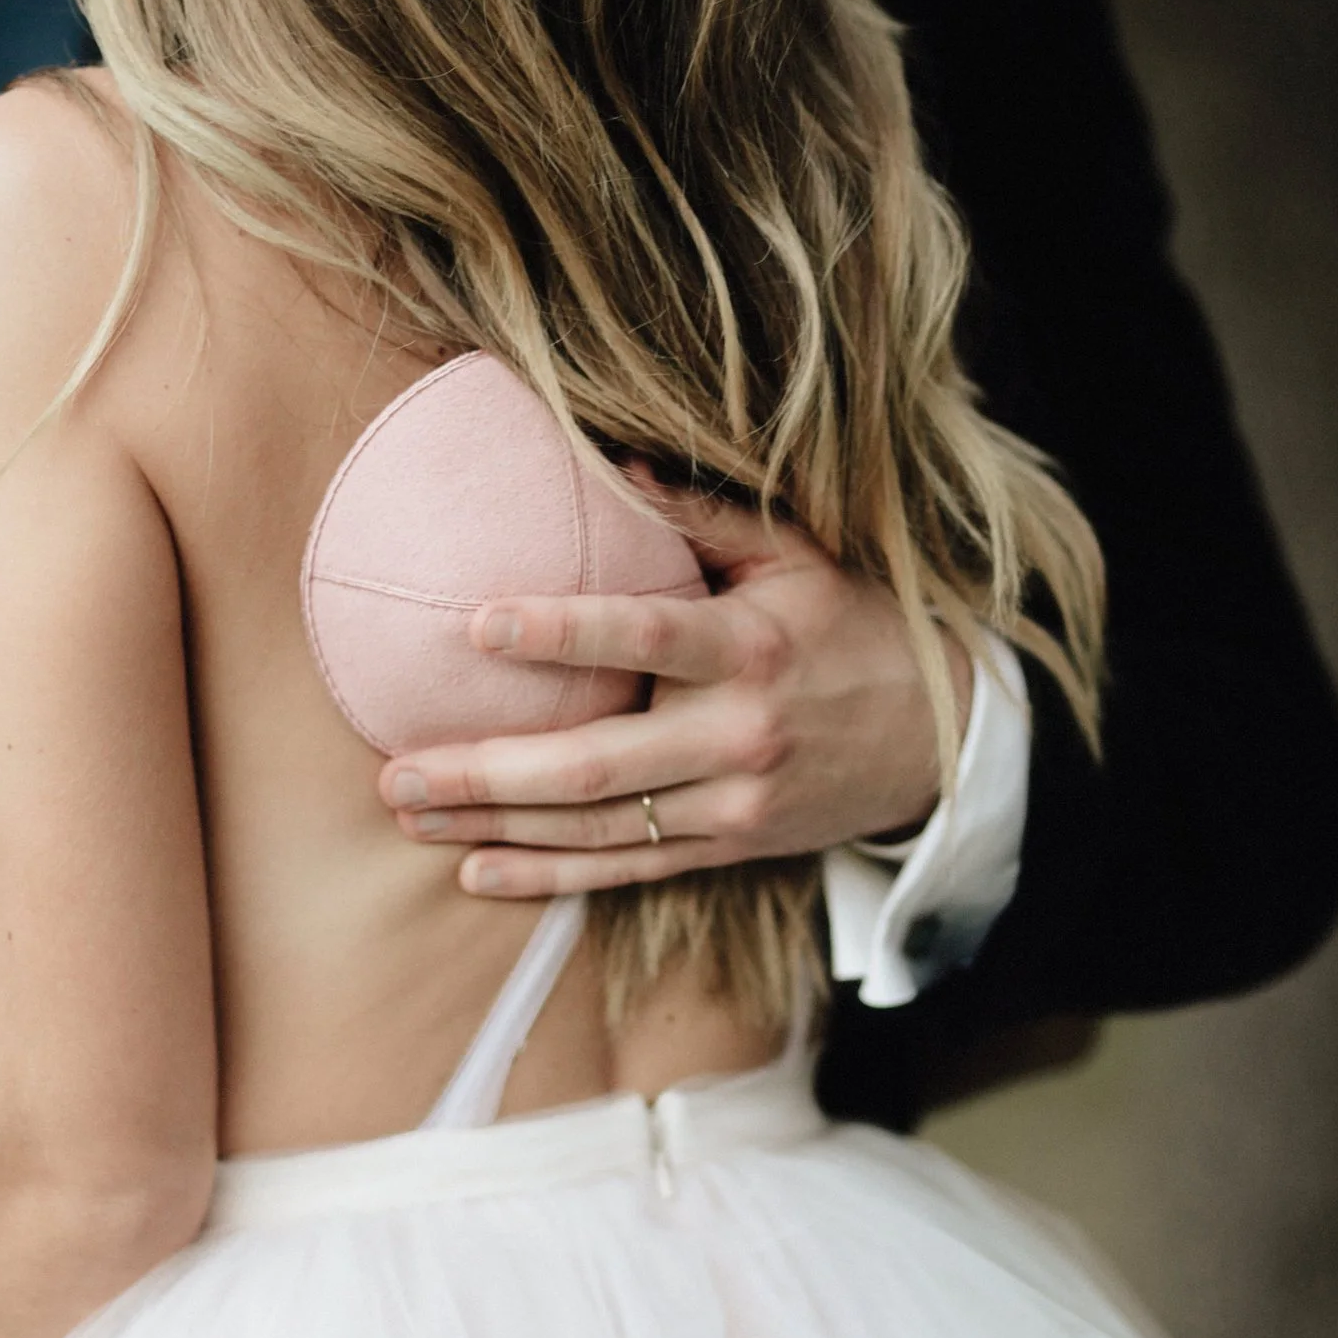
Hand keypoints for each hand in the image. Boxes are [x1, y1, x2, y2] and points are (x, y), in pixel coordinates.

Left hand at [380, 489, 971, 895]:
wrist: (941, 737)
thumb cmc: (854, 625)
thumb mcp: (800, 554)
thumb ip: (704, 513)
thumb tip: (609, 460)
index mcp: (752, 647)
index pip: (645, 636)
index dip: (560, 633)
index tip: (477, 624)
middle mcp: (739, 734)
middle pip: (597, 764)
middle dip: (487, 770)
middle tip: (396, 766)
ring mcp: (733, 803)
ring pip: (597, 828)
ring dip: (494, 825)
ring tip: (407, 811)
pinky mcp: (728, 846)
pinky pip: (625, 870)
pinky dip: (548, 876)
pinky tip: (475, 870)